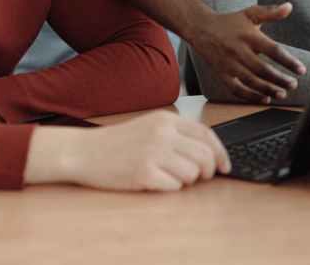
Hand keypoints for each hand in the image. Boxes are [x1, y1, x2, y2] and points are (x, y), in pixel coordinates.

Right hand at [28, 111, 230, 190]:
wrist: (84, 152)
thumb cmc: (117, 142)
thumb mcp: (149, 126)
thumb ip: (176, 133)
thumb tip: (207, 152)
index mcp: (165, 120)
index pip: (206, 134)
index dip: (220, 153)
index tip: (225, 166)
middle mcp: (162, 134)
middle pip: (204, 156)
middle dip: (207, 171)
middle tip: (199, 177)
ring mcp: (153, 153)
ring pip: (192, 174)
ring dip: (186, 181)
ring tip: (169, 176)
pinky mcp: (143, 173)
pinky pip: (174, 187)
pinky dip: (170, 188)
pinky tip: (156, 181)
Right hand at [191, 4, 305, 103]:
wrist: (201, 28)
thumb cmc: (229, 22)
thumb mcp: (250, 14)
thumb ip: (270, 12)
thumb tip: (289, 7)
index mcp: (248, 36)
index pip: (272, 50)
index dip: (288, 61)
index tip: (301, 70)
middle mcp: (238, 51)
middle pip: (262, 69)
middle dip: (279, 79)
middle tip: (293, 84)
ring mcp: (229, 64)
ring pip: (250, 81)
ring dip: (267, 89)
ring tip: (282, 94)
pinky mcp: (222, 74)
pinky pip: (236, 89)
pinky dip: (250, 96)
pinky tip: (264, 99)